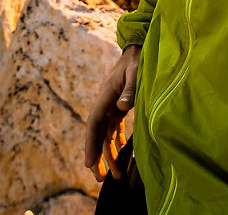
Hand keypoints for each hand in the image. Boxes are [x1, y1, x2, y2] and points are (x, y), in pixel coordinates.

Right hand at [84, 44, 140, 181]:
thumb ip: (130, 89)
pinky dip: (117, 144)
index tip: (89, 163)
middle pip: (98, 134)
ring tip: (115, 176)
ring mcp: (111, 105)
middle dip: (98, 156)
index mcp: (106, 94)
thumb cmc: (139, 59)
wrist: (139, 47)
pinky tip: (122, 157)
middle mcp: (106, 102)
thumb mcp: (136, 72)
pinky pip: (115, 129)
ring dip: (109, 154)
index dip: (90, 144)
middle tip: (100, 179)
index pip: (94, 123)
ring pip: (106, 135)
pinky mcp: (118, 107)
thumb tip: (121, 107)